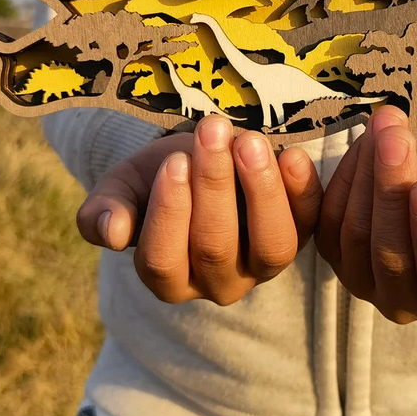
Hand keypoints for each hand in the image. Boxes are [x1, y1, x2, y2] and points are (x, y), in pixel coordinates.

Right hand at [75, 114, 323, 304]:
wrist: (203, 157)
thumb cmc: (160, 176)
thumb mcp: (124, 187)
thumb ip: (105, 210)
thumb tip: (109, 231)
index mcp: (170, 279)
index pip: (163, 261)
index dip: (168, 212)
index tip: (173, 161)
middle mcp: (220, 283)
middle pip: (216, 248)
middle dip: (214, 185)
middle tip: (211, 132)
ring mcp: (265, 264)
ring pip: (272, 246)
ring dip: (261, 189)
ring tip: (248, 141)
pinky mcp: (302, 234)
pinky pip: (310, 221)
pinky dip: (303, 189)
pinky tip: (291, 153)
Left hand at [315, 105, 416, 324]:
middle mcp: (404, 302)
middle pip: (391, 252)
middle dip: (392, 189)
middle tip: (396, 139)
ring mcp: (362, 280)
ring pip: (355, 232)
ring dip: (367, 173)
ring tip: (383, 126)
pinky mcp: (334, 253)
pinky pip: (328, 218)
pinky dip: (344, 175)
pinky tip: (362, 140)